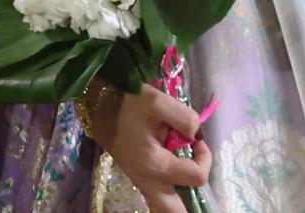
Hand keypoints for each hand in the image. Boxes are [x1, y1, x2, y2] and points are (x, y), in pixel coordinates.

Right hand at [94, 83, 212, 211]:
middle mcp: (148, 181)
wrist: (99, 106)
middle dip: (193, 196)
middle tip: (195, 167)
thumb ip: (185, 118)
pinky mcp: (137, 176)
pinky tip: (172, 157)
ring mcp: (140, 181)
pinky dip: (171, 182)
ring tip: (185, 162)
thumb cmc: (127, 104)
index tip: (196, 139)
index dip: (205, 158)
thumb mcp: (158, 102)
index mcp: (156, 166)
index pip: (197, 177)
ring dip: (182, 189)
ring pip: (167, 203)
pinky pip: (159, 191)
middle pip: (176, 210)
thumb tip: (197, 134)